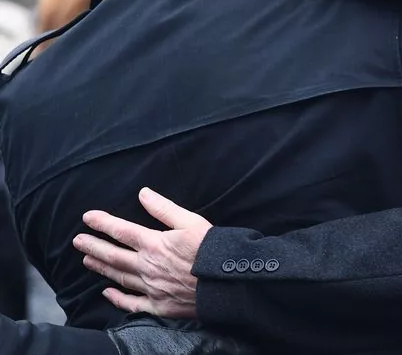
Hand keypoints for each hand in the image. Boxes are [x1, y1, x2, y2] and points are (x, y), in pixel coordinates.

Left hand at [73, 188, 211, 318]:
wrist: (226, 282)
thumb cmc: (211, 249)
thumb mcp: (191, 221)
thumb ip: (164, 209)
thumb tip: (143, 193)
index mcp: (154, 244)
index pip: (121, 231)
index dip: (102, 223)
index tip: (87, 217)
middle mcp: (146, 266)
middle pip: (113, 255)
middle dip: (94, 246)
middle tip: (77, 241)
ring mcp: (150, 287)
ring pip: (119, 277)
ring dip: (101, 268)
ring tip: (87, 260)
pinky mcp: (158, 305)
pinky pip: (132, 303)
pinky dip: (117, 299)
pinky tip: (107, 293)